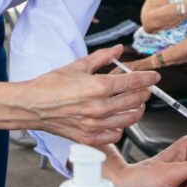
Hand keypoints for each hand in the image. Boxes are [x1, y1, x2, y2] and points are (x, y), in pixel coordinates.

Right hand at [22, 45, 155, 145]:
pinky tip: (118, 119)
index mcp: (98, 86)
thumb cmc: (51, 85)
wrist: (32, 105)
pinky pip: (115, 134)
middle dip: (145, 93)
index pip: (134, 82)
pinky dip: (121, 126)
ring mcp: (95, 124)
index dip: (148, 78)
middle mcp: (100, 107)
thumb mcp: (78, 65)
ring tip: (135, 103)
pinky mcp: (89, 137)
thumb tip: (119, 49)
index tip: (154, 77)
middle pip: (136, 100)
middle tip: (145, 88)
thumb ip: (102, 57)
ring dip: (137, 109)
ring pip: (130, 119)